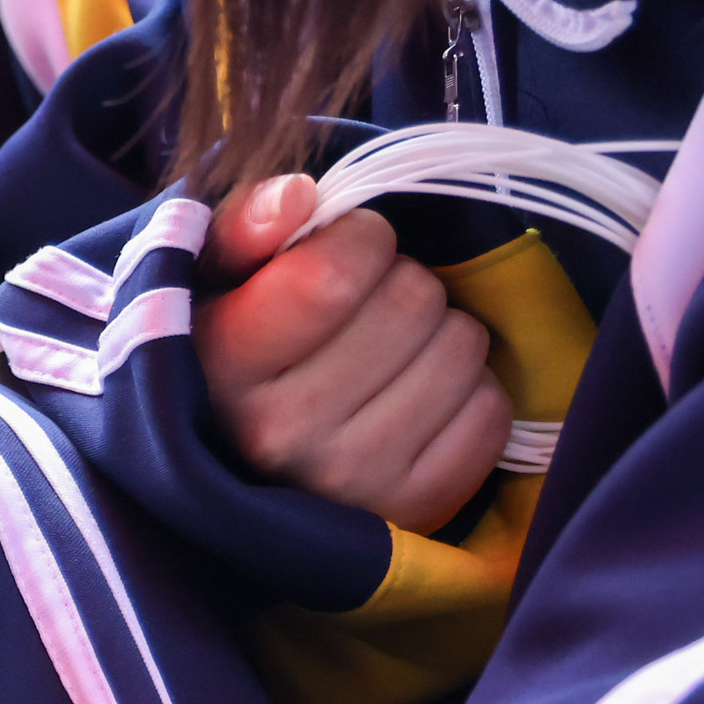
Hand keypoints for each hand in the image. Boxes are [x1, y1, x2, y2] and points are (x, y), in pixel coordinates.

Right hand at [197, 175, 512, 533]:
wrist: (235, 472)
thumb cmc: (230, 352)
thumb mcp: (213, 280)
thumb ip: (246, 225)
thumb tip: (299, 195)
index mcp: (224, 369)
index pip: (336, 274)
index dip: (356, 238)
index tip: (335, 253)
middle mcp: (283, 434)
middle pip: (413, 299)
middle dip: (399, 284)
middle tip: (363, 312)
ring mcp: (352, 479)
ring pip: (462, 348)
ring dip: (438, 334)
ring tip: (391, 356)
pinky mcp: (413, 508)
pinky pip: (489, 414)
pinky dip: (468, 395)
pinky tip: (416, 401)